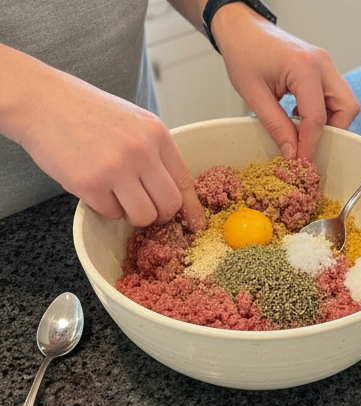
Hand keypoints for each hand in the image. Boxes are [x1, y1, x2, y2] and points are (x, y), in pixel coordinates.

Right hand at [7, 55, 205, 230]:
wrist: (39, 99)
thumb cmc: (84, 111)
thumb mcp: (132, 121)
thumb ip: (154, 152)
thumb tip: (175, 193)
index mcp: (156, 134)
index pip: (185, 182)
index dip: (192, 210)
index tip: (195, 225)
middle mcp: (142, 150)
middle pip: (170, 205)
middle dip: (159, 214)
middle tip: (143, 207)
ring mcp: (117, 168)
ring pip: (144, 216)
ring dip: (131, 214)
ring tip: (115, 194)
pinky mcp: (91, 183)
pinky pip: (112, 214)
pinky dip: (104, 207)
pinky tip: (92, 184)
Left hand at [212, 5, 359, 161]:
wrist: (242, 28)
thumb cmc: (244, 52)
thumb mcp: (254, 94)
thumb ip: (276, 126)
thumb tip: (292, 152)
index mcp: (304, 67)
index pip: (318, 118)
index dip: (311, 144)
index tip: (302, 160)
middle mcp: (322, 63)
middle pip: (347, 108)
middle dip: (334, 131)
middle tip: (312, 143)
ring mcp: (325, 64)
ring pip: (346, 103)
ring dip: (331, 122)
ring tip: (305, 129)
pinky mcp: (323, 67)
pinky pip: (336, 96)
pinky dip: (326, 111)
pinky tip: (303, 115)